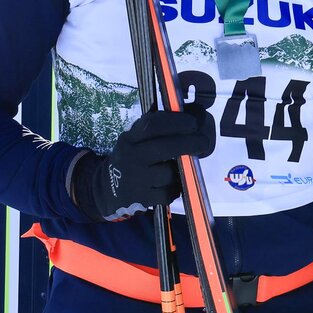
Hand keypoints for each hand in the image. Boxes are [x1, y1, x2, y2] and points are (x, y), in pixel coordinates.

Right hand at [70, 106, 214, 221]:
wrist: (107, 188)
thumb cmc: (133, 157)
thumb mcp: (136, 139)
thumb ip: (159, 127)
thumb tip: (195, 113)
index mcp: (130, 138)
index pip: (152, 124)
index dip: (176, 121)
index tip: (193, 122)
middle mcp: (130, 156)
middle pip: (163, 148)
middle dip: (189, 143)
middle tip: (204, 142)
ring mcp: (135, 179)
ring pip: (168, 173)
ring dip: (180, 170)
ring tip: (181, 167)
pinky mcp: (142, 199)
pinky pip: (168, 193)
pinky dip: (175, 188)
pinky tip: (172, 183)